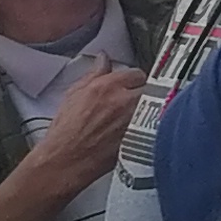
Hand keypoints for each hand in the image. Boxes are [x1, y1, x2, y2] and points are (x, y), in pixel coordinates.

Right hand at [25, 66, 147, 198]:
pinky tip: (137, 128)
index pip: (135, 72)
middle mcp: (124, 102)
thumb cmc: (65, 133)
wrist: (66, 160)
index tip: (129, 83)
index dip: (132, 79)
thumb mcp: (74, 95)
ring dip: (148, 106)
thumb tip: (103, 60)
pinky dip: (149, 123)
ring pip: (154, 105)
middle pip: (149, 87)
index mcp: (106, 87)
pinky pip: (153, 124)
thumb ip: (93, 74)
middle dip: (143, 91)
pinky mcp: (140, 138)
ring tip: (135, 113)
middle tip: (133, 98)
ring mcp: (134, 121)